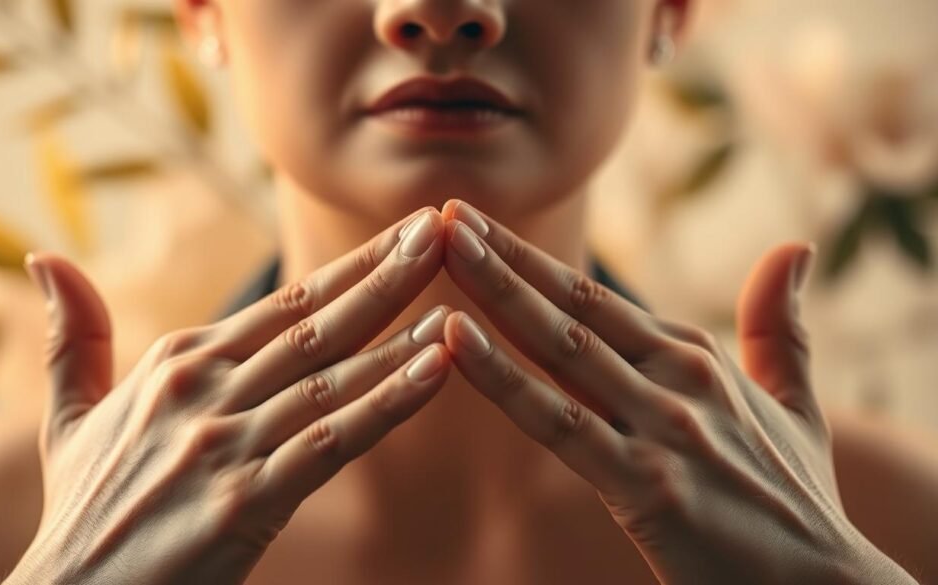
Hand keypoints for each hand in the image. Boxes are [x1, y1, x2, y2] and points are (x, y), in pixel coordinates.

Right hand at [6, 208, 452, 584]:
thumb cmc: (82, 509)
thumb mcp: (66, 417)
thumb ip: (74, 338)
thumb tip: (44, 258)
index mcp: (177, 362)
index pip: (285, 303)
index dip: (351, 265)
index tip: (404, 230)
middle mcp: (204, 390)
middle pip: (317, 323)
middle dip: (388, 273)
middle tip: (446, 227)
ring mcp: (225, 443)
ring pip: (333, 375)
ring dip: (402, 332)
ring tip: (460, 294)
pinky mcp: (245, 500)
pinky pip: (332, 441)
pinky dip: (388, 403)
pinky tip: (437, 370)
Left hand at [439, 200, 918, 584]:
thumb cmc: (796, 498)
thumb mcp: (796, 404)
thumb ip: (780, 328)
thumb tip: (795, 248)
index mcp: (695, 356)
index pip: (595, 297)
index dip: (532, 260)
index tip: (479, 222)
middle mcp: (677, 377)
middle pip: (571, 306)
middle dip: (503, 255)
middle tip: (445, 212)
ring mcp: (662, 427)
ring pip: (559, 347)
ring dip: (495, 291)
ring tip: (442, 245)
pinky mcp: (646, 484)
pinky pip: (557, 422)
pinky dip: (503, 377)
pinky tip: (455, 339)